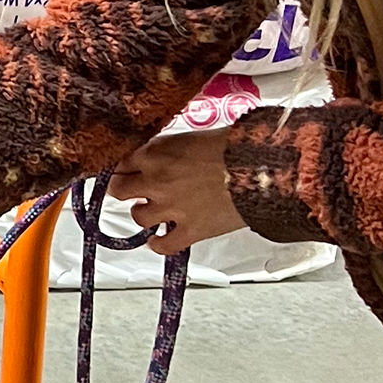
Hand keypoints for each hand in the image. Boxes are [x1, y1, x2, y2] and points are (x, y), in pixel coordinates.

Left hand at [106, 129, 246, 256]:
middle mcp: (157, 180)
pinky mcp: (190, 230)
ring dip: (143, 214)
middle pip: (118, 189)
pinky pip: (161, 245)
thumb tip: (160, 156)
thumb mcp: (193, 137)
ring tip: (154, 212)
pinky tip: (158, 239)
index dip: (126, 168)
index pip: (121, 162)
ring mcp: (171, 207)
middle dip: (126, 190)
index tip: (128, 171)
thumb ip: (169, 149)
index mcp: (157, 152)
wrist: (264, 168)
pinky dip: (158, 244)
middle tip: (135, 191)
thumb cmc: (236, 147)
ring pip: (137, 217)